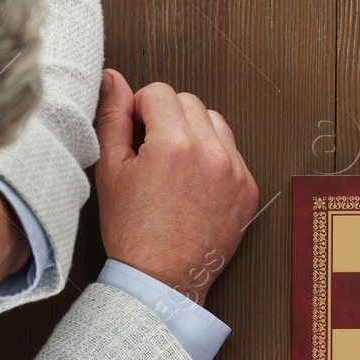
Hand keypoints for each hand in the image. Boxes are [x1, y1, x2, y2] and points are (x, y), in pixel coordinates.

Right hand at [94, 70, 258, 304]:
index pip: (159, 92)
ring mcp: (236, 172)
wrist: (163, 280)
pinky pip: (232, 152)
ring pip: (215, 122)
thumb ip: (113, 117)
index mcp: (175, 144)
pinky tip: (193, 184)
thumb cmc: (133, 232)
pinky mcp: (249, 189)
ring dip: (194, 132)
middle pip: (189, 102)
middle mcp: (212, 154)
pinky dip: (214, 157)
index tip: (134, 134)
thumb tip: (114, 79)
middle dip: (167, 117)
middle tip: (151, 151)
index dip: (139, 109)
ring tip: (174, 165)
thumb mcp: (110, 170)